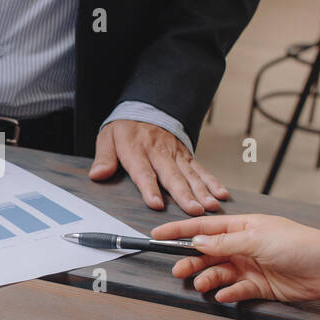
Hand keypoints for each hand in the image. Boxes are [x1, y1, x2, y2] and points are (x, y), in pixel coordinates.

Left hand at [89, 120, 228, 213]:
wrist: (146, 108)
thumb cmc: (126, 129)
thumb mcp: (107, 137)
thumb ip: (104, 157)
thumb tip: (98, 174)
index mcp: (137, 150)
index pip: (143, 172)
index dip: (150, 188)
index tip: (156, 204)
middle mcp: (159, 152)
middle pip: (172, 176)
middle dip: (184, 194)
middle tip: (194, 211)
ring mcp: (175, 154)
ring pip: (190, 174)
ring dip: (202, 191)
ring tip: (210, 206)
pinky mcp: (186, 156)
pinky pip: (200, 169)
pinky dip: (212, 181)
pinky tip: (220, 194)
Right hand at [150, 214, 319, 302]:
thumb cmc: (299, 244)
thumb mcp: (256, 238)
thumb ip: (224, 242)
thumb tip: (198, 241)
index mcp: (243, 227)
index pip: (205, 228)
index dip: (180, 232)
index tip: (159, 235)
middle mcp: (245, 246)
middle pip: (209, 254)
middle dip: (192, 261)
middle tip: (178, 270)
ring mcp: (252, 266)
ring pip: (220, 273)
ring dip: (209, 279)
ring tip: (202, 285)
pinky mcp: (260, 286)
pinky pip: (237, 290)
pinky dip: (228, 293)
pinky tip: (223, 295)